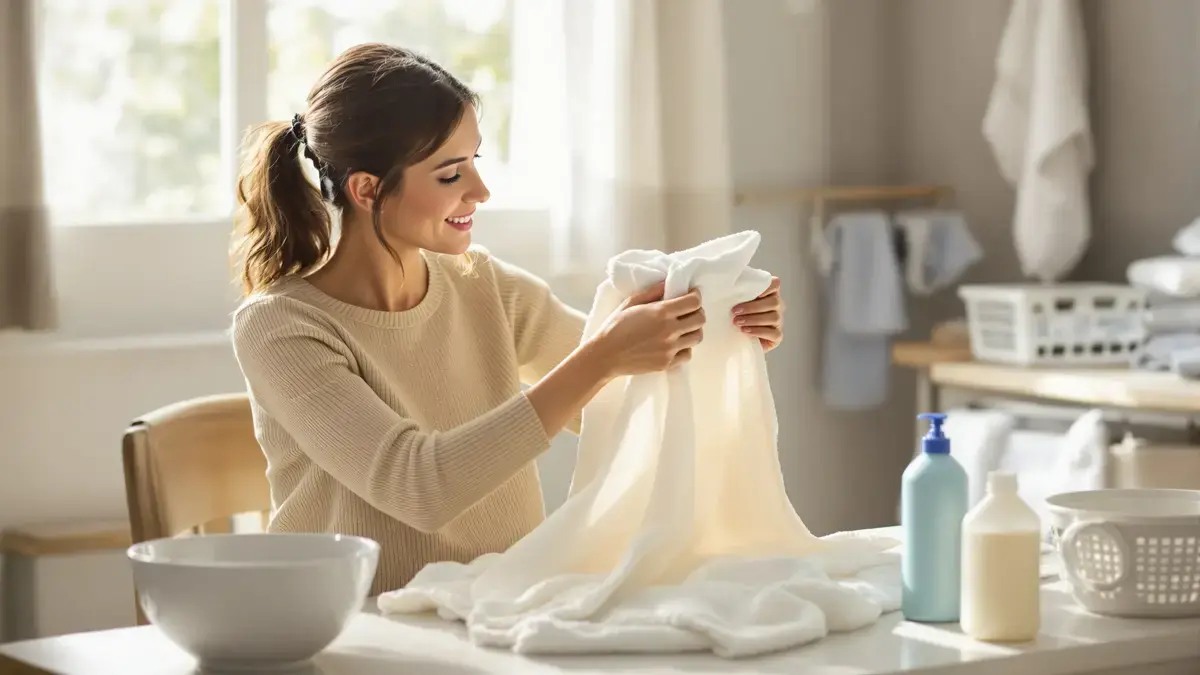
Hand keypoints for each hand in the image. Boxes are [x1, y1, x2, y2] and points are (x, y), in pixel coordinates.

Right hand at [590, 282, 705, 375]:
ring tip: (682, 328)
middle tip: (688, 311)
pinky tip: (675, 344)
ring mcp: (670, 349)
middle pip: (700, 319)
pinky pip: (687, 354)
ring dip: (692, 330)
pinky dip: (684, 348)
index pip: (694, 302)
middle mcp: (669, 330)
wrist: (605, 355)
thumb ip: (653, 292)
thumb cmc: (615, 326)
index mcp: (661, 312)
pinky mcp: (667, 364)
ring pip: (697, 337)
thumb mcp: (631, 302)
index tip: (691, 294)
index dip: (696, 295)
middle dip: (697, 312)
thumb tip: (668, 283)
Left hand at [732, 276, 783, 351]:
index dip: (767, 286)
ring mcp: (778, 321)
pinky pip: (774, 333)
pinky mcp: (777, 335)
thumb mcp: (734, 299)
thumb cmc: (734, 313)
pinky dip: (758, 332)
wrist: (733, 336)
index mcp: (769, 292)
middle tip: (735, 311)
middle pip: (774, 302)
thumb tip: (726, 285)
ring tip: (737, 322)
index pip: (775, 284)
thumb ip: (737, 291)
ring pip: (774, 318)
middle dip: (752, 307)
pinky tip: (745, 330)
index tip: (753, 292)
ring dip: (753, 319)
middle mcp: (777, 305)